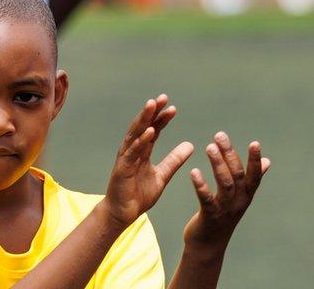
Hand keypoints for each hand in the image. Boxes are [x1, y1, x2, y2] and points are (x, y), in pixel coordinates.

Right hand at [104, 95, 194, 229]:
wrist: (123, 214)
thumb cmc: (139, 194)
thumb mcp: (162, 175)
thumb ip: (174, 160)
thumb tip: (190, 145)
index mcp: (143, 151)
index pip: (153, 130)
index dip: (162, 118)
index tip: (173, 108)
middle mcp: (133, 151)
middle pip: (143, 126)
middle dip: (152, 112)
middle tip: (163, 98)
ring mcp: (126, 158)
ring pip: (135, 134)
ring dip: (144, 119)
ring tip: (152, 105)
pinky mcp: (122, 169)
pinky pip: (132, 152)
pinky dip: (140, 141)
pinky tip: (148, 131)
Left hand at [182, 132, 270, 251]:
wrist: (208, 246)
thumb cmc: (223, 217)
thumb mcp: (240, 198)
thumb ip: (251, 179)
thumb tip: (267, 162)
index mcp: (246, 195)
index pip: (255, 175)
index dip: (255, 160)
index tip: (255, 143)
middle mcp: (239, 202)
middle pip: (237, 175)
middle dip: (229, 154)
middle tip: (219, 135)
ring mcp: (225, 210)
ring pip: (225, 184)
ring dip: (217, 164)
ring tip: (209, 147)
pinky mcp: (209, 217)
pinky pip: (206, 199)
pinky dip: (201, 185)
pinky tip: (194, 172)